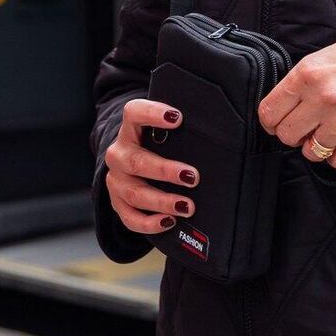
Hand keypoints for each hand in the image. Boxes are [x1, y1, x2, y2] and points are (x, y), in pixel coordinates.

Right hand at [101, 98, 199, 235]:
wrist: (130, 165)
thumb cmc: (156, 147)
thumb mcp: (164, 134)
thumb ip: (182, 131)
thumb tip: (219, 131)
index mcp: (129, 130)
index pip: (134, 113)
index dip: (152, 114)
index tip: (177, 117)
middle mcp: (119, 154)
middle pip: (136, 161)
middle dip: (165, 170)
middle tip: (192, 176)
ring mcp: (116, 181)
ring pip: (134, 193)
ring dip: (162, 201)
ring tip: (187, 206)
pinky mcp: (118, 204)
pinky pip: (130, 218)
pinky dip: (149, 223)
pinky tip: (169, 221)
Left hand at [256, 18, 335, 170]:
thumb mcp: (328, 55)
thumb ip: (305, 80)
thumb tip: (287, 105)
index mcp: (308, 73)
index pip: (269, 112)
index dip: (271, 121)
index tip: (278, 122)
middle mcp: (323, 97)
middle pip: (287, 135)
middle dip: (294, 134)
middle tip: (306, 127)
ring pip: (311, 152)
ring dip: (317, 146)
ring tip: (329, 133)